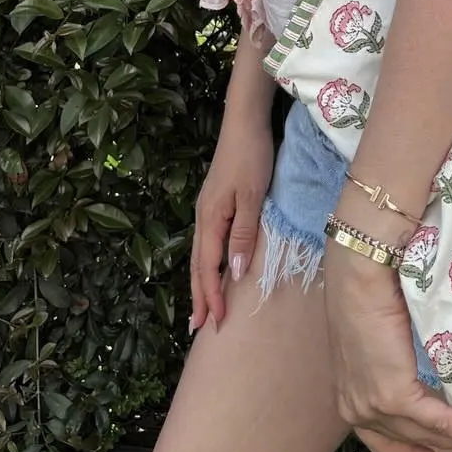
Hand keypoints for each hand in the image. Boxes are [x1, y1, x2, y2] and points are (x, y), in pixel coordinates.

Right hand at [189, 108, 274, 334]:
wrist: (244, 122)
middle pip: (197, 265)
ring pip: (201, 254)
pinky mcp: (215, 203)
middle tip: (199, 328)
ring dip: (201, 282)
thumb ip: (244, 235)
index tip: (216, 323)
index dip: (212, 296)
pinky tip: (213, 269)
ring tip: (202, 307)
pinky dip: (207, 263)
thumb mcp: (253, 197)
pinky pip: (208, 242)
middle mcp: (203, 217)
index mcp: (210, 219)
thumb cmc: (252, 157)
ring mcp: (207, 209)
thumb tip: (232, 274)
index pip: (208, 267)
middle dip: (199, 297)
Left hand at [322, 240, 451, 451]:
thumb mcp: (376, 340)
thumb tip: (419, 369)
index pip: (378, 439)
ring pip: (422, 431)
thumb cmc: (367, 292)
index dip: (407, 451)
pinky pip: (435, 419)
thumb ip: (392, 363)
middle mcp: (355, 407)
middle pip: (404, 438)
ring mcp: (372, 404)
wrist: (362, 274)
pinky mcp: (392, 395)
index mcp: (348, 395)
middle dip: (440, 445)